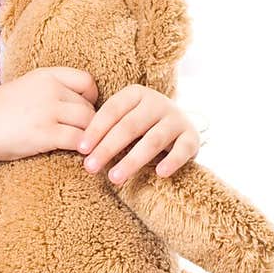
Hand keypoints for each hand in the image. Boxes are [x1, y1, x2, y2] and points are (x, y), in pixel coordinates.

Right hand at [0, 67, 98, 162]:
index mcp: (46, 76)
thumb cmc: (1, 111)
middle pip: (89, 106)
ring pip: (88, 123)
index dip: (91, 96)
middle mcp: (50, 90)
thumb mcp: (27, 87)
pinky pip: (77, 140)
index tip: (84, 108)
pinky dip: (83, 149)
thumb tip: (80, 101)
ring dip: (89, 137)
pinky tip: (80, 155)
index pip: (86, 80)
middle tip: (84, 134)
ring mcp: (48, 112)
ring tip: (86, 146)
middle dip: (90, 122)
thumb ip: (52, 89)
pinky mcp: (46, 134)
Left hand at [76, 85, 201, 184]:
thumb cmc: (140, 125)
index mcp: (136, 94)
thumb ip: (106, 129)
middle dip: (107, 148)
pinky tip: (160, 173)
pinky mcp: (192, 136)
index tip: (82, 149)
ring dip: (132, 160)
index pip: (112, 111)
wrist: (178, 124)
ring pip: (153, 140)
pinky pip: (183, 149)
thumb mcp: (123, 120)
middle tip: (90, 168)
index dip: (96, 130)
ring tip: (114, 178)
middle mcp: (157, 102)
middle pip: (129, 126)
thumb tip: (81, 149)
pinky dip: (172, 161)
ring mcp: (176, 118)